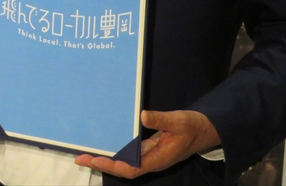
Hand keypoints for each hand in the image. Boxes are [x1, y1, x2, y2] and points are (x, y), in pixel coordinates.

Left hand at [74, 109, 219, 178]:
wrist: (204, 130)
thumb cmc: (192, 127)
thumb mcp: (178, 121)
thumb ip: (161, 119)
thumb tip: (143, 116)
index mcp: (158, 158)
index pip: (131, 168)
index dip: (113, 166)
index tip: (96, 160)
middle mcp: (151, 160)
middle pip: (124, 168)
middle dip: (103, 164)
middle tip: (81, 158)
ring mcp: (150, 155)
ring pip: (125, 162)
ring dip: (107, 159)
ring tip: (86, 154)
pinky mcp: (149, 149)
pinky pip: (129, 154)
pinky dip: (116, 152)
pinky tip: (106, 147)